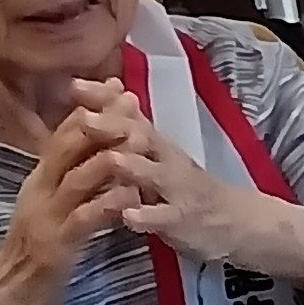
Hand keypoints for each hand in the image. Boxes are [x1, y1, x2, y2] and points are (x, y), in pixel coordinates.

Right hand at [0, 78, 141, 304]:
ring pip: (78, 176)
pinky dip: (108, 202)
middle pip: (69, 144)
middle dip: (103, 120)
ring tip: (138, 139)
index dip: (92, 107)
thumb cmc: (38, 241)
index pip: (63, 131)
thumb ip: (68, 170)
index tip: (119, 88)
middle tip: (132, 103)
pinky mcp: (57, 243)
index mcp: (40, 174)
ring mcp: (47, 213)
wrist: (11, 287)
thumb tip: (92, 140)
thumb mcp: (50, 198)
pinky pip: (84, 218)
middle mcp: (41, 186)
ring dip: (110, 155)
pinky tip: (129, 194)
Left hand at [73, 81, 235, 262]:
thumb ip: (129, 121)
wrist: (230, 217)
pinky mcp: (183, 219)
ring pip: (152, 173)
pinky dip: (147, 216)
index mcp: (152, 139)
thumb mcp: (155, 150)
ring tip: (108, 161)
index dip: (102, 98)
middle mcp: (163, 156)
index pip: (126, 111)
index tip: (73, 85)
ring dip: (130, 166)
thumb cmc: (179, 180)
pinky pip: (164, 217)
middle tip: (84, 119)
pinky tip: (128, 216)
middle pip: (139, 135)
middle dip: (111, 126)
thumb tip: (106, 85)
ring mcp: (175, 187)